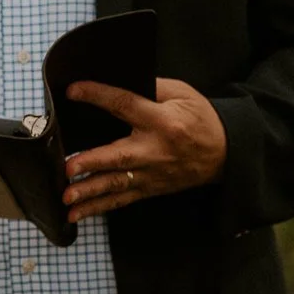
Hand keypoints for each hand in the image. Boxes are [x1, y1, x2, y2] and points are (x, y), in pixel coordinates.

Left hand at [60, 78, 226, 221]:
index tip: (73, 91)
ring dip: (90, 193)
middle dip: (92, 162)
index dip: (98, 96)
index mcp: (162, 120)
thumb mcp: (182, 94)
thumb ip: (153, 87)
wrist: (226, 152)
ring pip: (117, 184)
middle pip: (120, 156)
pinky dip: (99, 207)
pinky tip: (77, 214)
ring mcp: (152, 173)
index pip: (125, 104)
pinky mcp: (150, 189)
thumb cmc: (202, 119)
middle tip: (68, 168)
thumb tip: (121, 79)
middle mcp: (155, 149)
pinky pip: (122, 200)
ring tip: (66, 198)